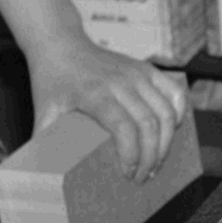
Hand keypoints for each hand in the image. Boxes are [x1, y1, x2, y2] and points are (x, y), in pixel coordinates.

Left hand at [31, 34, 188, 180]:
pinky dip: (180, 113)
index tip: (128, 174)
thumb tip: (41, 173)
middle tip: (144, 177)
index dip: (132, 154)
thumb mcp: (43, 110)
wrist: (61, 45)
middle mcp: (121, 82)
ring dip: (167, 142)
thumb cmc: (53, 80)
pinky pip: (174, 92)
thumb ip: (43, 141)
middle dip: (152, 157)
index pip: (123, 127)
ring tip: (157, 162)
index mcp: (95, 93)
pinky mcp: (147, 69)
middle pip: (149, 124)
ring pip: (166, 111)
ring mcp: (137, 74)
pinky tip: (173, 131)